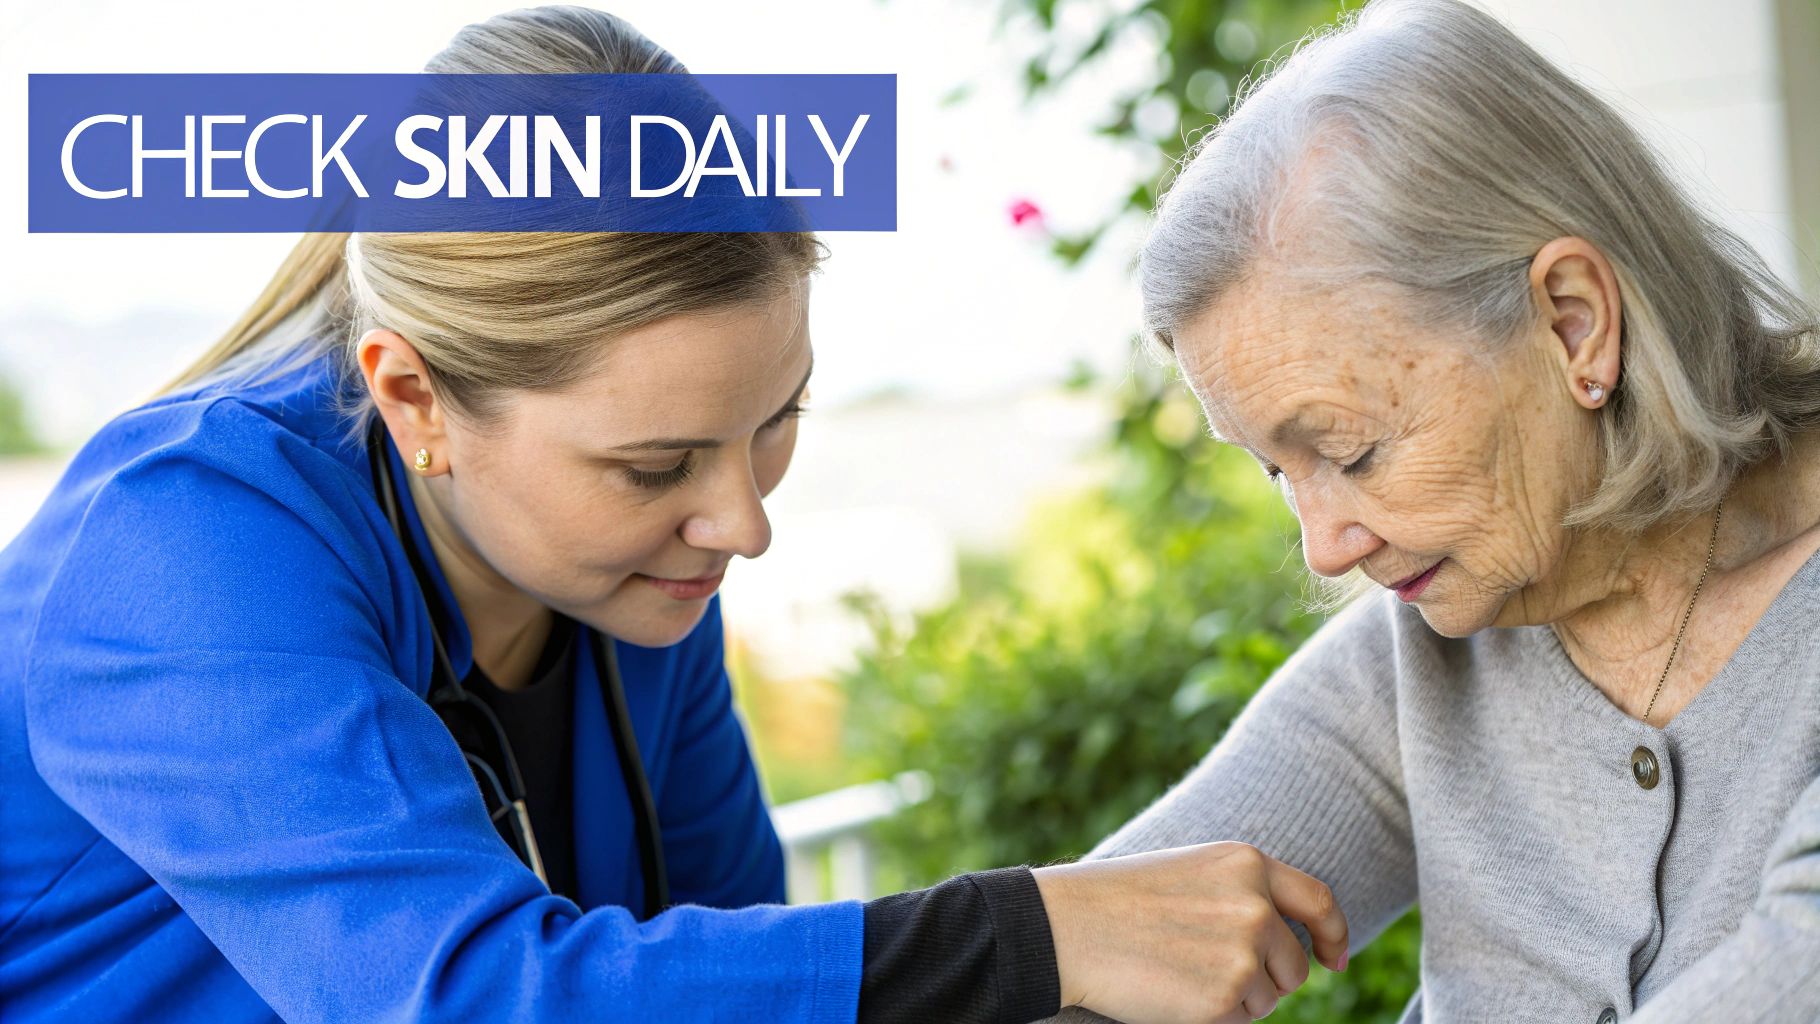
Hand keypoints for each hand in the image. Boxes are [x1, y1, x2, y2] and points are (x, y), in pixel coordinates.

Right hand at [1032, 841, 1347, 1023]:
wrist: (1067, 926)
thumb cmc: (1119, 899)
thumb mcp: (1192, 871)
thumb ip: (1244, 893)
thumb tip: (1290, 943)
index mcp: (1247, 864)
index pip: (1319, 901)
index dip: (1332, 935)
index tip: (1334, 960)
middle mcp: (1256, 906)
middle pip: (1294, 963)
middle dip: (1266, 976)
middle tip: (1208, 968)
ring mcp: (1244, 953)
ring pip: (1268, 998)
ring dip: (1234, 997)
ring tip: (1179, 972)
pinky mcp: (1224, 998)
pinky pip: (1240, 1021)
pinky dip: (1214, 1018)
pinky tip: (1174, 992)